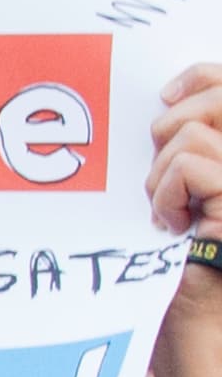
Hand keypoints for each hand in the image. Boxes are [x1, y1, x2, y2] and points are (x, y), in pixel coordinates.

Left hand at [147, 63, 221, 239]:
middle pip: (218, 98)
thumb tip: (169, 99)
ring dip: (162, 175)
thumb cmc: (191, 239)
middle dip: (170, 127)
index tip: (166, 97)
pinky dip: (166, 196)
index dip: (201, 78)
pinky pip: (185, 167)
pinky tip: (172, 224)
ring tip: (168, 208)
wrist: (203, 298)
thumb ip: (193, 139)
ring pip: (189, 136)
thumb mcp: (190, 179)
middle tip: (162, 171)